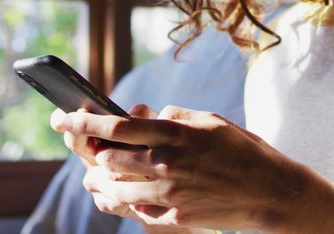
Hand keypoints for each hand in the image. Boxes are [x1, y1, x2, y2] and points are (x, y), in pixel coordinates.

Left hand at [52, 104, 312, 231]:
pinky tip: (125, 194)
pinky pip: (135, 211)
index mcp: (175, 135)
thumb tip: (140, 115)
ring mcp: (169, 195)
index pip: (115, 127)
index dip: (82, 122)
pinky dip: (124, 202)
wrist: (272, 193)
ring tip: (97, 174)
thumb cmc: (243, 151)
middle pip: (107, 160)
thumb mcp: (211, 121)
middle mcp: (167, 165)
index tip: (61, 117)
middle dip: (88, 153)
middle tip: (83, 146)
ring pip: (113, 190)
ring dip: (100, 180)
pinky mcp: (174, 219)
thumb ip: (173, 116)